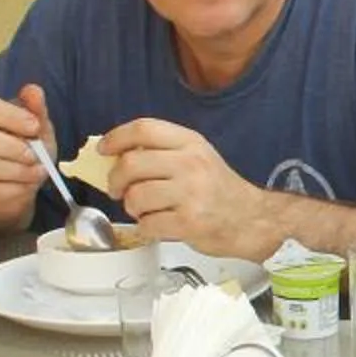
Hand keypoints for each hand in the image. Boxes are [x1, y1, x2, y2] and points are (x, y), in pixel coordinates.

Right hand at [0, 83, 54, 232]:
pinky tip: (28, 185)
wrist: (17, 186)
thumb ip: (36, 110)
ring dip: (18, 170)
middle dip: (12, 147)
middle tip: (35, 155)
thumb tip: (34, 91)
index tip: (35, 127)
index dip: (12, 116)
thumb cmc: (24, 151)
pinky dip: (16, 189)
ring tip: (38, 171)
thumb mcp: (36, 130)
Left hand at [105, 118, 268, 256]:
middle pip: (131, 163)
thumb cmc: (219, 190)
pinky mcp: (189, 222)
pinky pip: (147, 224)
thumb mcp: (197, 157)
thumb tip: (115, 156)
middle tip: (116, 189)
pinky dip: (145, 227)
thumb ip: (162, 152)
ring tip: (144, 210)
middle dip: (114, 180)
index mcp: (191, 143)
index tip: (103, 150)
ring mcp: (190, 193)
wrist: (251, 219)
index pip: (144, 129)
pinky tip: (158, 225)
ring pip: (135, 196)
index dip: (116, 138)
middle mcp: (191, 164)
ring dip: (131, 207)